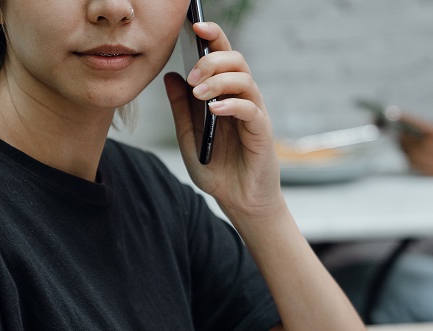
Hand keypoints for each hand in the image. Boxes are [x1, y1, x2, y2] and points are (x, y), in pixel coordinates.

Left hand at [163, 21, 281, 220]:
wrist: (239, 202)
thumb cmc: (219, 171)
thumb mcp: (189, 138)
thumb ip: (181, 109)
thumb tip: (170, 76)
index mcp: (226, 95)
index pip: (223, 56)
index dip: (213, 36)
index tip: (194, 25)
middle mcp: (243, 99)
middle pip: (237, 60)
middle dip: (212, 59)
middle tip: (192, 75)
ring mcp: (254, 114)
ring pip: (245, 79)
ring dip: (219, 80)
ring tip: (199, 94)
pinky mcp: (262, 132)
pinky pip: (250, 109)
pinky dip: (231, 105)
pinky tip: (214, 110)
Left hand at [397, 115, 432, 186]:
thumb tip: (421, 126)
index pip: (411, 121)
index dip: (399, 116)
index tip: (388, 112)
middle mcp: (424, 145)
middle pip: (403, 136)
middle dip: (401, 133)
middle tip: (401, 132)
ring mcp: (420, 159)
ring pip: (403, 149)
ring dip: (404, 145)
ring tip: (411, 143)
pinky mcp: (419, 169)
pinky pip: (408, 160)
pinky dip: (410, 156)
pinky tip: (419, 155)